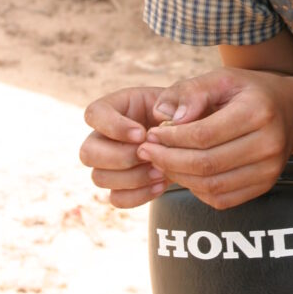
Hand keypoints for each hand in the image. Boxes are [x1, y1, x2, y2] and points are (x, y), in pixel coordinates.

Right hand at [79, 83, 207, 208]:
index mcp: (120, 106)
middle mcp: (108, 135)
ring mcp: (112, 163)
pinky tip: (161, 184)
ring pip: (99, 177)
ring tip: (161, 171)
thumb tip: (166, 117)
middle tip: (150, 156)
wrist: (204, 137)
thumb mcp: (194, 95)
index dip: (113, 126)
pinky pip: (116, 198)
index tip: (142, 133)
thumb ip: (183, 97)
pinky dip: (138, 195)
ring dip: (131, 178)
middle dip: (120, 158)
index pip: (94, 114)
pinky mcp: (123, 185)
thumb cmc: (196, 110)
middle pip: (87, 152)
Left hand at [134, 68, 292, 209]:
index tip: (151, 133)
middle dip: (168, 160)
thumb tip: (164, 115)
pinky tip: (184, 173)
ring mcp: (269, 169)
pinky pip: (222, 199)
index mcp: (258, 112)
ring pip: (211, 186)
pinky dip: (196, 190)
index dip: (171, 138)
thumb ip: (191, 91)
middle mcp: (269, 144)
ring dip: (179, 177)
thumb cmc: (251, 91)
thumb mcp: (223, 77)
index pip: (204, 135)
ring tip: (161, 161)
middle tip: (147, 151)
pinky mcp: (265, 186)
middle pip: (206, 164)